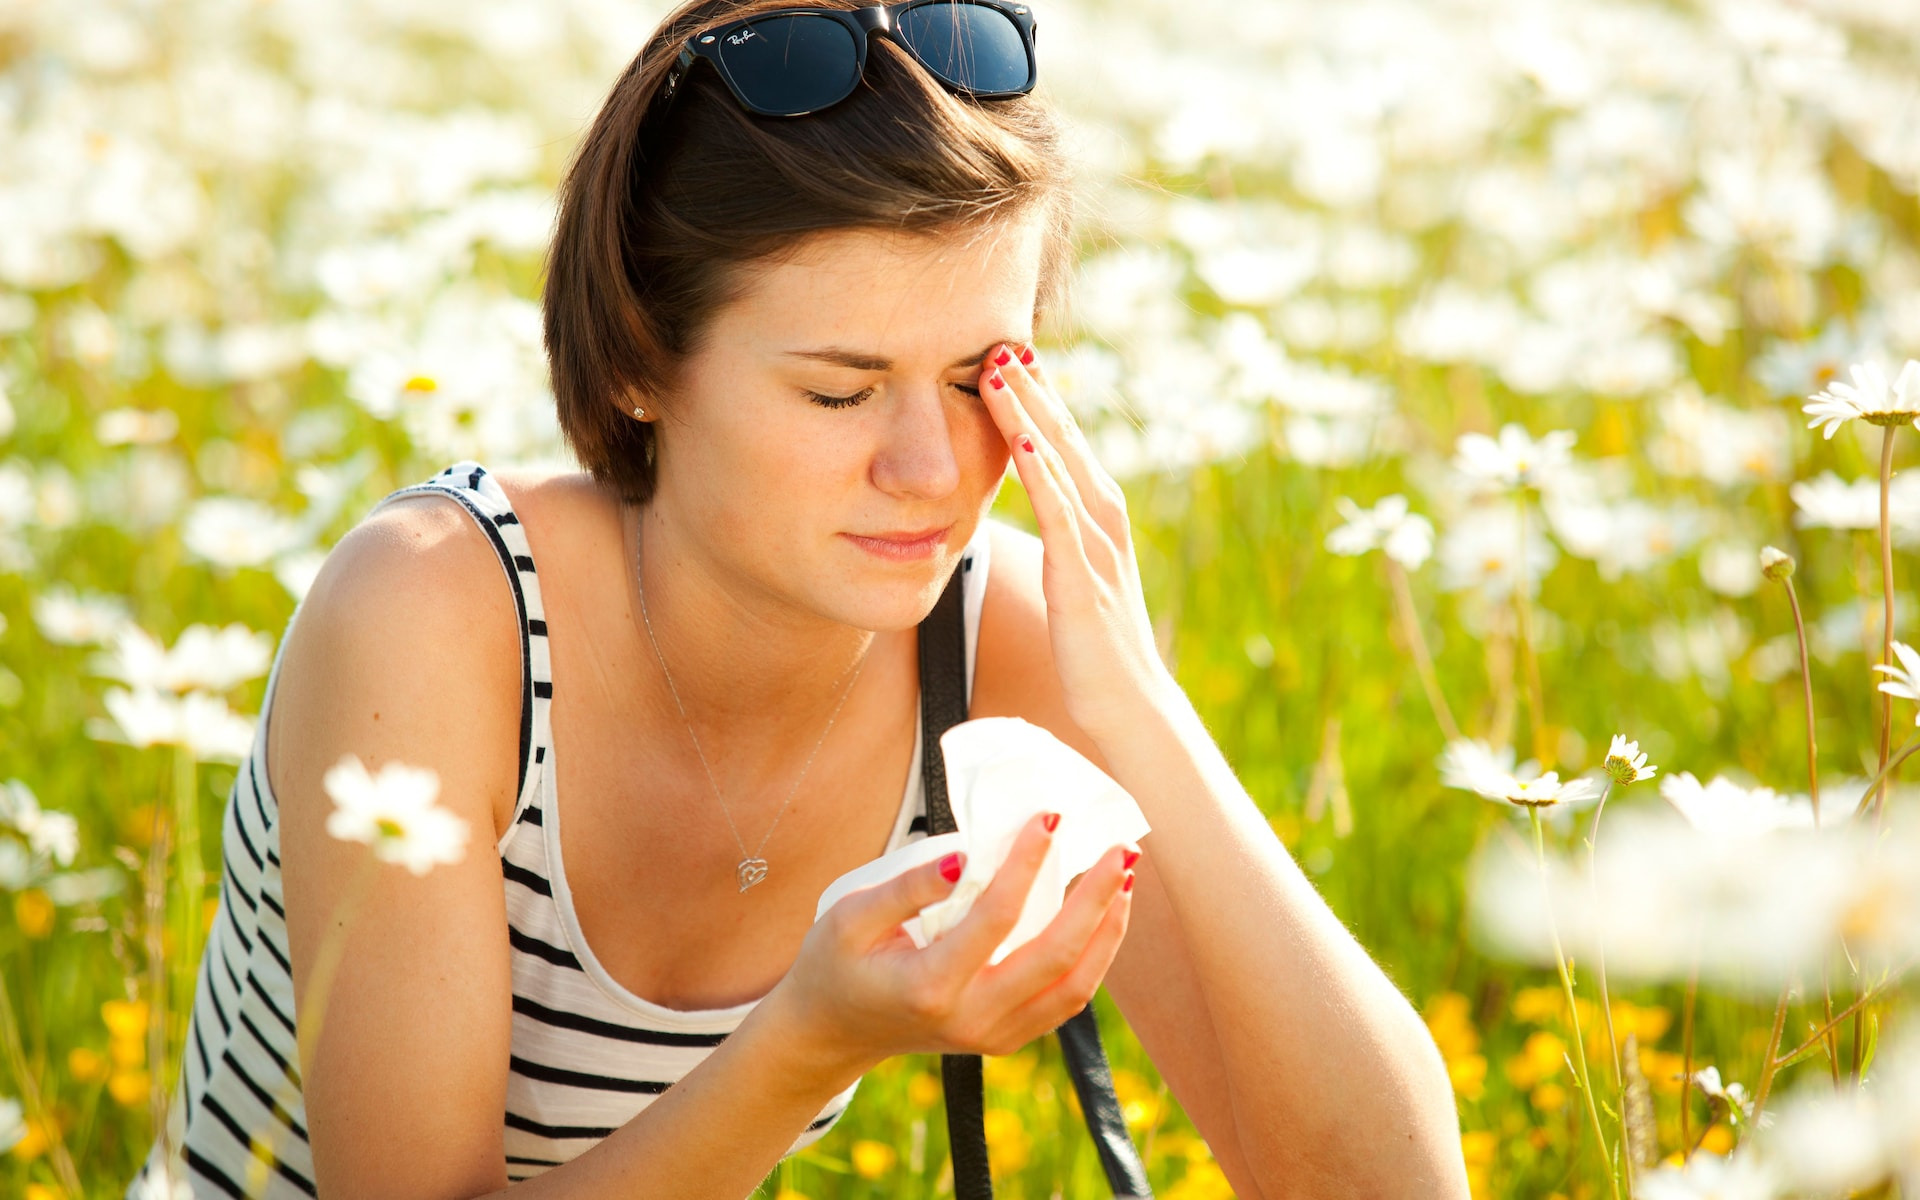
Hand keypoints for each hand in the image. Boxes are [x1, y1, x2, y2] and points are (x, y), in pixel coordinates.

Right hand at [779, 812, 1140, 1072]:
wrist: (831, 1032)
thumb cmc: (835, 964)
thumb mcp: (849, 917)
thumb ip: (907, 887)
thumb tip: (964, 855)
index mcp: (930, 986)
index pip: (997, 918)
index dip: (1028, 864)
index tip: (1049, 819)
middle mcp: (971, 1018)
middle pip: (1056, 958)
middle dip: (1095, 898)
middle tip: (1119, 848)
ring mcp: (992, 1035)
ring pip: (1075, 987)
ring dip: (1108, 930)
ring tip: (1123, 878)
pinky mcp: (1004, 1038)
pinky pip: (1065, 1000)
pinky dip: (1094, 957)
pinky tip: (1103, 915)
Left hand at [977, 342, 1174, 742]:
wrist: (1133, 709)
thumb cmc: (1097, 652)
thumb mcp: (1074, 581)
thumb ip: (1058, 542)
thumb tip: (1025, 514)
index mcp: (1098, 519)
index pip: (1065, 445)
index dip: (1037, 398)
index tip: (1006, 353)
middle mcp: (1104, 521)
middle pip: (1065, 439)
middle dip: (1034, 388)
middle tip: (999, 336)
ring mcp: (1097, 548)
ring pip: (1059, 463)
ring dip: (1028, 412)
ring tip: (996, 367)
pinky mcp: (1083, 580)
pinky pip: (1059, 515)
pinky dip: (1040, 472)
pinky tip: (1018, 438)